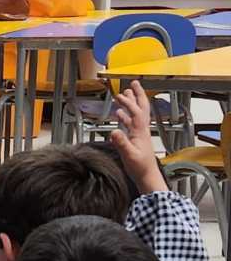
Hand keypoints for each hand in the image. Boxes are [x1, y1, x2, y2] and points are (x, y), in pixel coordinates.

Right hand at [109, 80, 167, 194]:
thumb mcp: (129, 156)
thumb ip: (122, 143)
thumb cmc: (140, 168)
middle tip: (134, 83)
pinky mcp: (136, 139)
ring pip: (137, 114)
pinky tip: (119, 115)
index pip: (136, 113)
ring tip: (126, 94)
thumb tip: (114, 131)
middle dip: (138, 95)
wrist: (148, 177)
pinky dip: (126, 116)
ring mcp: (140, 134)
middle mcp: (142, 131)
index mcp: (141, 132)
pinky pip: (131, 123)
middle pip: (142, 109)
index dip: (129, 103)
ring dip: (132, 103)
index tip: (120, 94)